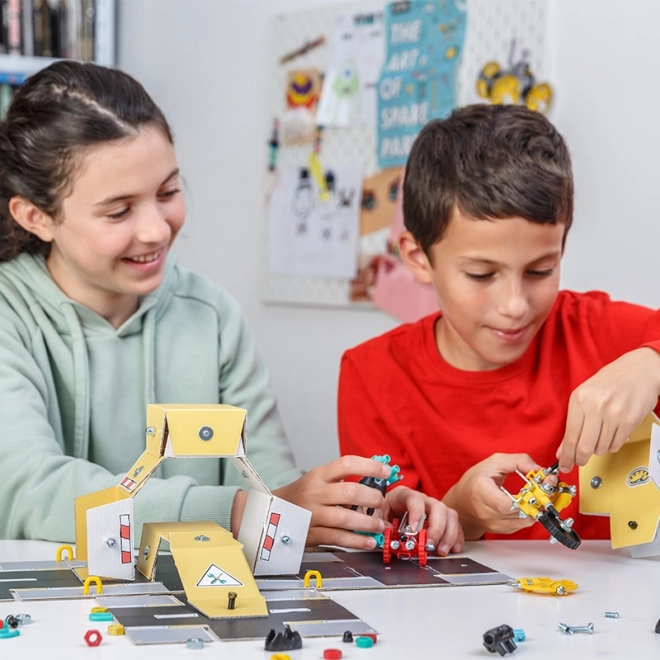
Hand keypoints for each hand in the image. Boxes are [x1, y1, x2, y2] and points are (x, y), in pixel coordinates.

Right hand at [273, 456, 396, 549]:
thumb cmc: (300, 495)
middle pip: (349, 492)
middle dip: (372, 498)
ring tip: (380, 525)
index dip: (369, 466)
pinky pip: (338, 538)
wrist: (270, 513)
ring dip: (368, 523)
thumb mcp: (317, 480)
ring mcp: (313, 514)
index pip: (346, 464)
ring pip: (345, 518)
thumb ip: (341, 478)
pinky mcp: (311, 534)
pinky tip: (369, 542)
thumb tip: (374, 475)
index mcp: (318, 475)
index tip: (386, 471)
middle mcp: (315, 492)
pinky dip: (357, 541)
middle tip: (381, 502)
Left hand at [376, 486, 463, 555]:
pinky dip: (455, 537)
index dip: (416, 513)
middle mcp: (421, 499)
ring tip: (441, 550)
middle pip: (437, 506)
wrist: (383, 513)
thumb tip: (387, 530)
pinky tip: (452, 548)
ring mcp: (432, 509)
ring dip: (448, 534)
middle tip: (430, 544)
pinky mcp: (440, 520)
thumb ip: (378, 522)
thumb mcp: (374, 516)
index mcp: (403, 495)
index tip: (414, 530)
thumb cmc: (380, 512)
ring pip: (449, 515)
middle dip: (436, 528)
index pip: (414, 498)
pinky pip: (454, 525)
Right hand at [442, 453, 539, 539]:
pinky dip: (530, 513)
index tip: (538, 484)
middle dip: (538, 499)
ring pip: (525, 520)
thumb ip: (517, 461)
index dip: (525, 497)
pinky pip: (523, 524)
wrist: (462, 502)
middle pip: (520, 512)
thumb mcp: (493, 463)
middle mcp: (486, 512)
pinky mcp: (502, 530)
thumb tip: (539, 469)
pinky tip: (530, 502)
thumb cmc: (475, 481)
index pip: (505, 504)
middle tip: (546, 487)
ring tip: (539, 493)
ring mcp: (494, 524)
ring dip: (537, 507)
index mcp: (481, 492)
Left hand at [556, 347, 659, 471]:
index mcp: (579, 399)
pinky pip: (616, 444)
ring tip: (599, 434)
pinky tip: (611, 432)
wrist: (639, 369)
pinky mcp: (630, 420)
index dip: (566, 455)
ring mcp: (614, 414)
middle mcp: (596, 406)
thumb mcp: (584, 396)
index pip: (570, 436)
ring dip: (598, 448)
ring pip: (601, 447)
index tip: (564, 465)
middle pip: (584, 447)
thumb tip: (563, 450)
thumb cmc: (609, 381)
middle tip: (579, 462)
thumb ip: (573, 423)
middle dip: (580, 459)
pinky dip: (611, 444)